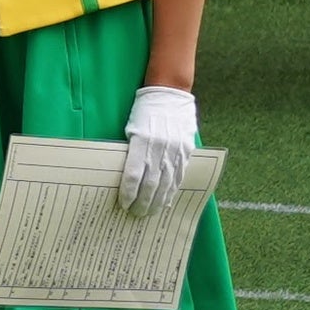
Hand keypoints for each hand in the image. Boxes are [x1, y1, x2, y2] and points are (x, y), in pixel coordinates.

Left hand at [121, 86, 199, 219]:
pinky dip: (172, 190)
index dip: (129, 192)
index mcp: (142, 143)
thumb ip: (132, 151)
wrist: (169, 94)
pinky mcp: (186, 151)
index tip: (123, 204)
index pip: (134, 175)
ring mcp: (175, 151)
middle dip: (143, 202)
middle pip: (151, 184)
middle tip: (136, 215)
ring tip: (150, 212)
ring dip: (158, 201)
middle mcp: (160, 149)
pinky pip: (179, 176)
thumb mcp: (132, 129)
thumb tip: (127, 174)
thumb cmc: (144, 111)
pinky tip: (167, 201)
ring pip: (167, 183)